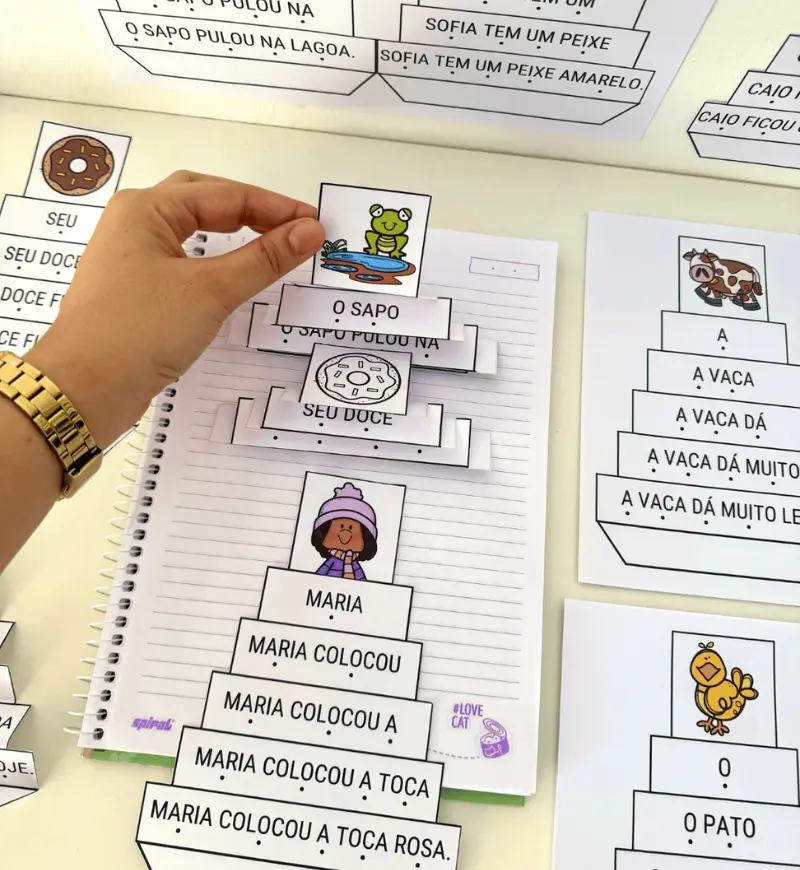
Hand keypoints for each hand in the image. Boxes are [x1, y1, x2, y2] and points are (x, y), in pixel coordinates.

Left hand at [26, 171, 324, 447]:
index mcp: (147, 208)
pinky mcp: (132, 288)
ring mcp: (129, 256)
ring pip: (190, 229)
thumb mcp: (211, 291)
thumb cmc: (140, 330)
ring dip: (231, 231)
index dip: (275, 207)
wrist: (85, 389)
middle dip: (252, 209)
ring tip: (269, 241)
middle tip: (294, 227)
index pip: (226, 195)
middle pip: (204, 199)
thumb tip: (310, 231)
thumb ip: (264, 258)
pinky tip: (229, 272)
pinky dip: (213, 259)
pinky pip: (181, 259)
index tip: (314, 224)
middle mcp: (133, 222)